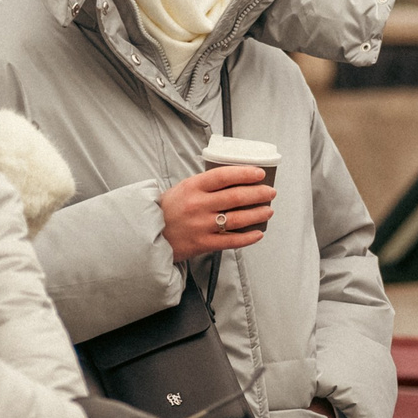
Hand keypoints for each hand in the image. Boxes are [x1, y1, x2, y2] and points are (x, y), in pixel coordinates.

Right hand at [159, 166, 274, 261]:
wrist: (147, 234)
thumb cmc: (169, 209)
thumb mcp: (183, 188)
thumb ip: (206, 184)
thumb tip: (237, 179)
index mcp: (192, 187)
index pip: (224, 176)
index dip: (245, 173)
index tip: (260, 174)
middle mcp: (198, 205)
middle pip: (236, 197)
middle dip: (258, 194)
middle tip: (270, 192)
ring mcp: (201, 225)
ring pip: (238, 219)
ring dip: (257, 214)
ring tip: (268, 210)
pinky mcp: (202, 243)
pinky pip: (231, 241)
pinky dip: (248, 238)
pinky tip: (258, 233)